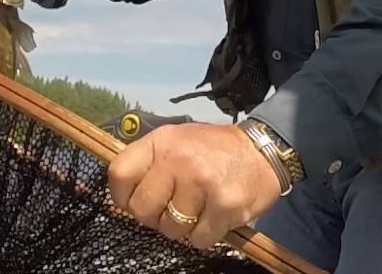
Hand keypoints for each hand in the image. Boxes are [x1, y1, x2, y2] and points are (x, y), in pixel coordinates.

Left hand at [107, 122, 282, 249]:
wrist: (263, 151)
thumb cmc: (213, 150)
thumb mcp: (176, 141)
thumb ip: (148, 165)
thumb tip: (118, 202)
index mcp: (162, 142)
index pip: (119, 174)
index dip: (121, 196)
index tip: (133, 201)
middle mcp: (178, 160)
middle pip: (141, 209)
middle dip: (153, 217)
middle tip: (171, 209)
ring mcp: (202, 183)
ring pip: (170, 229)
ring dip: (181, 228)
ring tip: (196, 210)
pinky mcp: (225, 206)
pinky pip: (198, 240)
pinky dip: (203, 236)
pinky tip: (213, 218)